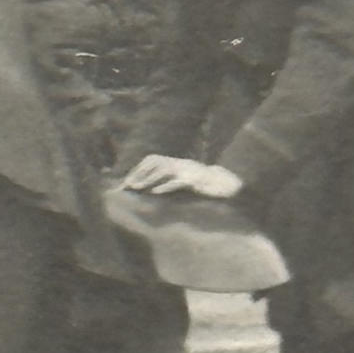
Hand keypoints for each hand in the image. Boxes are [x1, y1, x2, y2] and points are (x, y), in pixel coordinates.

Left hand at [121, 154, 243, 198]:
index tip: (126, 181)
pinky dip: (166, 186)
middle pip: (156, 162)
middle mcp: (181, 163)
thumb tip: (147, 189)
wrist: (227, 184)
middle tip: (127, 185)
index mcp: (177, 162)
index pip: (153, 159)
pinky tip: (156, 192)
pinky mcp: (196, 181)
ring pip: (165, 170)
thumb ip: (168, 182)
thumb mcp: (183, 181)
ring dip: (149, 179)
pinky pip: (179, 182)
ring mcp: (189, 170)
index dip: (138, 169)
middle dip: (140, 172)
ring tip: (137, 188)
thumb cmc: (203, 185)